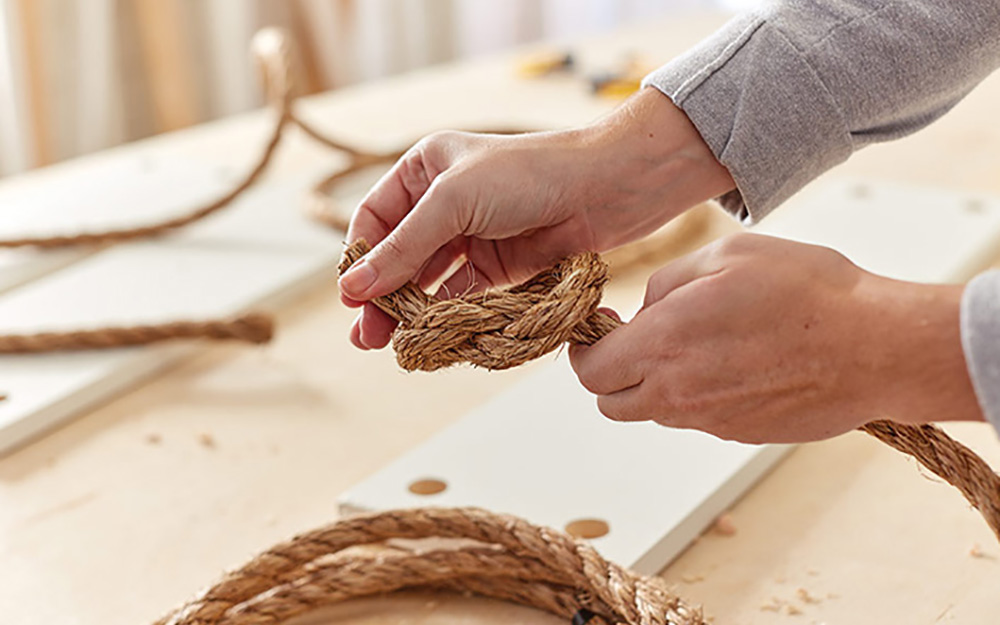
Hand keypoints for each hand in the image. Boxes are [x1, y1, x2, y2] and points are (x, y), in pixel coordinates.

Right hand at [339, 88, 734, 348]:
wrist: (605, 187)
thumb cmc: (529, 174)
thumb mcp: (454, 202)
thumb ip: (404, 248)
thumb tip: (353, 289)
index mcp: (426, 168)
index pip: (376, 218)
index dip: (361, 258)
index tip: (351, 298)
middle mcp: (445, 201)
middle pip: (398, 254)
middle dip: (380, 294)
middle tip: (364, 337)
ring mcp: (473, 234)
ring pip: (427, 279)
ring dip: (408, 311)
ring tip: (388, 345)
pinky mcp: (500, 265)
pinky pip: (461, 294)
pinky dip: (444, 315)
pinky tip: (429, 335)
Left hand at [569, 233, 983, 443]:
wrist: (876, 348)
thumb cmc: (807, 292)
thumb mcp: (726, 256)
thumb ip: (666, 282)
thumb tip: (644, 310)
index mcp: (663, 347)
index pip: (589, 370)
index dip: (585, 348)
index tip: (600, 326)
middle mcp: (679, 394)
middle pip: (611, 402)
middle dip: (612, 372)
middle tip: (637, 338)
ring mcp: (711, 421)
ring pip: (655, 411)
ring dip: (656, 382)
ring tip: (699, 341)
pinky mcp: (741, 433)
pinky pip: (698, 418)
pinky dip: (698, 394)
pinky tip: (736, 360)